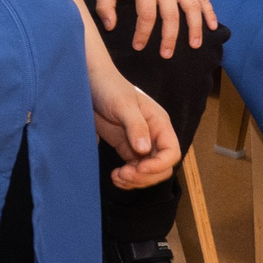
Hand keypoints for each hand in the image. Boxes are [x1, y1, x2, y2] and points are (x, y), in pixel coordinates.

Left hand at [90, 67, 178, 189]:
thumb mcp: (123, 105)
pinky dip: (127, 178)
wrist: (90, 82)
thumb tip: (145, 150)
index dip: (159, 165)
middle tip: (123, 175)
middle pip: (162, 167)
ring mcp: (140, 143)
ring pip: (148, 172)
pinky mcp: (126, 147)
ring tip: (117, 177)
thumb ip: (136, 126)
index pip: (172, 152)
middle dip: (145, 176)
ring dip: (135, 180)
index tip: (139, 168)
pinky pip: (133, 169)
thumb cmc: (109, 87)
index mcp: (160, 124)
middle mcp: (154, 136)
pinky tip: (115, 177)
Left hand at [95, 0, 214, 57]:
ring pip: (192, 7)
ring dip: (195, 28)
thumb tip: (110, 26)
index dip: (143, 33)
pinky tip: (212, 28)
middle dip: (169, 37)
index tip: (138, 47)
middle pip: (171, 15)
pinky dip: (210, 13)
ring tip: (195, 45)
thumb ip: (104, 6)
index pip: (146, 14)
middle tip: (166, 55)